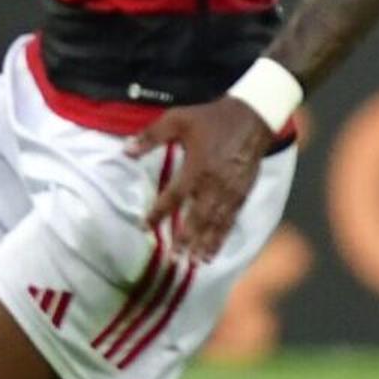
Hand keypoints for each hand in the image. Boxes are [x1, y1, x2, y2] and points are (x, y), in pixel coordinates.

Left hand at [129, 96, 272, 259]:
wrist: (253, 116)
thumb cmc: (211, 118)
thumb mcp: (177, 119)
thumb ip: (151, 136)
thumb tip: (125, 150)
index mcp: (197, 168)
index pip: (174, 197)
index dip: (159, 213)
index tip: (144, 227)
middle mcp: (215, 183)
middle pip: (199, 216)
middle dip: (187, 238)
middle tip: (175, 258)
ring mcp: (232, 190)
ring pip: (217, 222)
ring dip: (206, 242)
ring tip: (196, 262)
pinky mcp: (244, 191)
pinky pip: (232, 218)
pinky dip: (224, 235)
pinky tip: (216, 248)